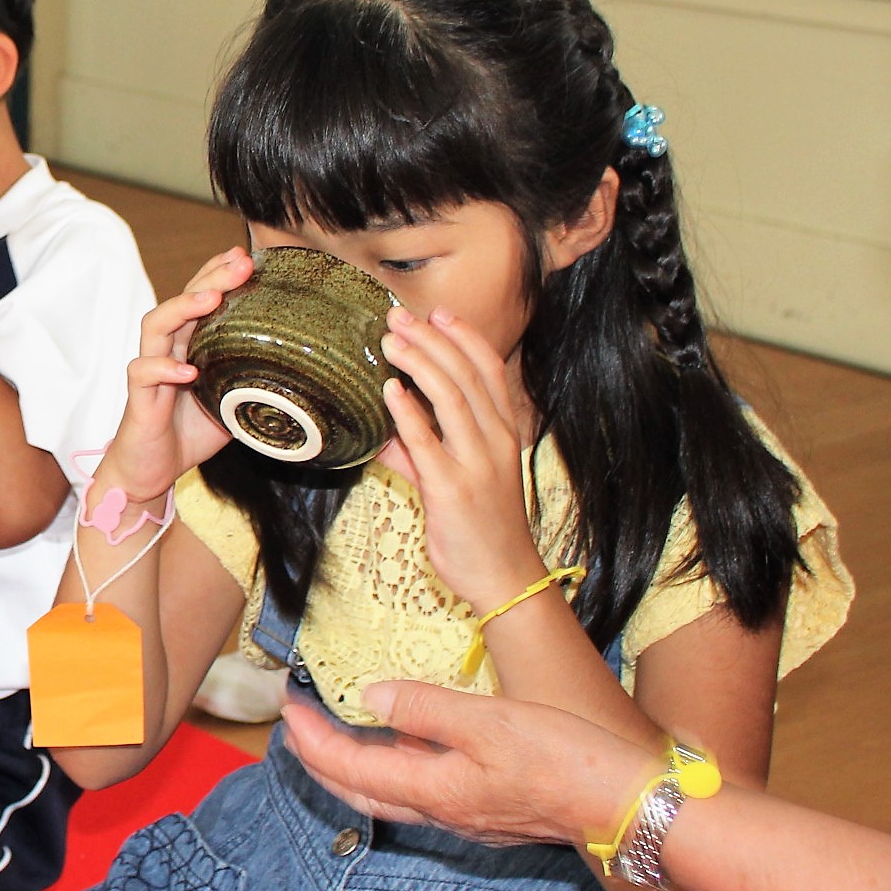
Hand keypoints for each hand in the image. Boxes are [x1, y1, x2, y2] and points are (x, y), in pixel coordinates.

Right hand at [96, 248, 252, 501]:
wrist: (150, 471)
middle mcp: (167, 350)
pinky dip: (164, 369)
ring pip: (156, 326)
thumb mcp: (233, 404)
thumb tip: (307, 377)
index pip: (199, 298)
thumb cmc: (189, 433)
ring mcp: (150, 371)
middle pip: (181, 301)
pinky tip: (188, 370)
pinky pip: (143, 373)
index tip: (245, 255)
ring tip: (210, 299)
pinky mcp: (138, 398)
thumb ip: (255, 383)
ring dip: (183, 308)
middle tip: (240, 263)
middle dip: (210, 277)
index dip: (217, 273)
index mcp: (188, 346)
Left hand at [282, 680, 653, 845]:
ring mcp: (466, 814)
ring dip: (354, 767)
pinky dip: (396, 768)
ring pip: (390, 794)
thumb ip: (425, 708)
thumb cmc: (564, 760)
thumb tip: (370, 698)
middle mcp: (442, 812)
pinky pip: (423, 790)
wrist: (628, 805)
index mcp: (433, 791)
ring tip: (333, 735)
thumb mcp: (489, 721)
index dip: (311, 740)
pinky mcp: (489, 809)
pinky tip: (405, 744)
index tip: (285, 709)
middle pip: (359, 792)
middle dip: (319, 761)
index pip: (348, 768)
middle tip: (294, 728)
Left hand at [376, 305, 549, 611]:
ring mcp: (476, 464)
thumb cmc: (482, 528)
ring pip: (450, 398)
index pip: (488, 370)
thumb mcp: (456, 480)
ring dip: (419, 363)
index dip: (464, 337)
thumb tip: (385, 433)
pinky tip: (390, 390)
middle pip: (466, 375)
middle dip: (432, 340)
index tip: (438, 312)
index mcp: (503, 433)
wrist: (505, 577)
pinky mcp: (452, 489)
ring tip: (391, 340)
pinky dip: (408, 413)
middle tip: (399, 316)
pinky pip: (427, 443)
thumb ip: (421, 453)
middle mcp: (495, 441)